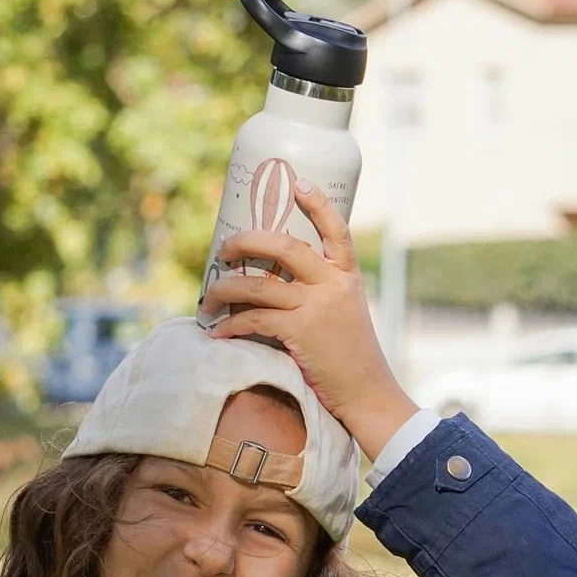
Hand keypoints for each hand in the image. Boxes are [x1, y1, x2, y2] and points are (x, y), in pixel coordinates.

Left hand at [198, 180, 418, 459]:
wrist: (367, 393)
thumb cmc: (352, 358)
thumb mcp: (347, 314)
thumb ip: (322, 293)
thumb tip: (275, 286)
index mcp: (347, 276)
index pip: (337, 229)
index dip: (318, 203)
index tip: (298, 183)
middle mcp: (333, 284)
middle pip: (284, 245)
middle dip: (246, 241)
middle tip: (224, 249)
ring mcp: (317, 306)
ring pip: (258, 283)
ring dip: (225, 288)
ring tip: (209, 297)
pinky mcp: (301, 332)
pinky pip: (254, 319)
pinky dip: (230, 325)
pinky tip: (217, 331)